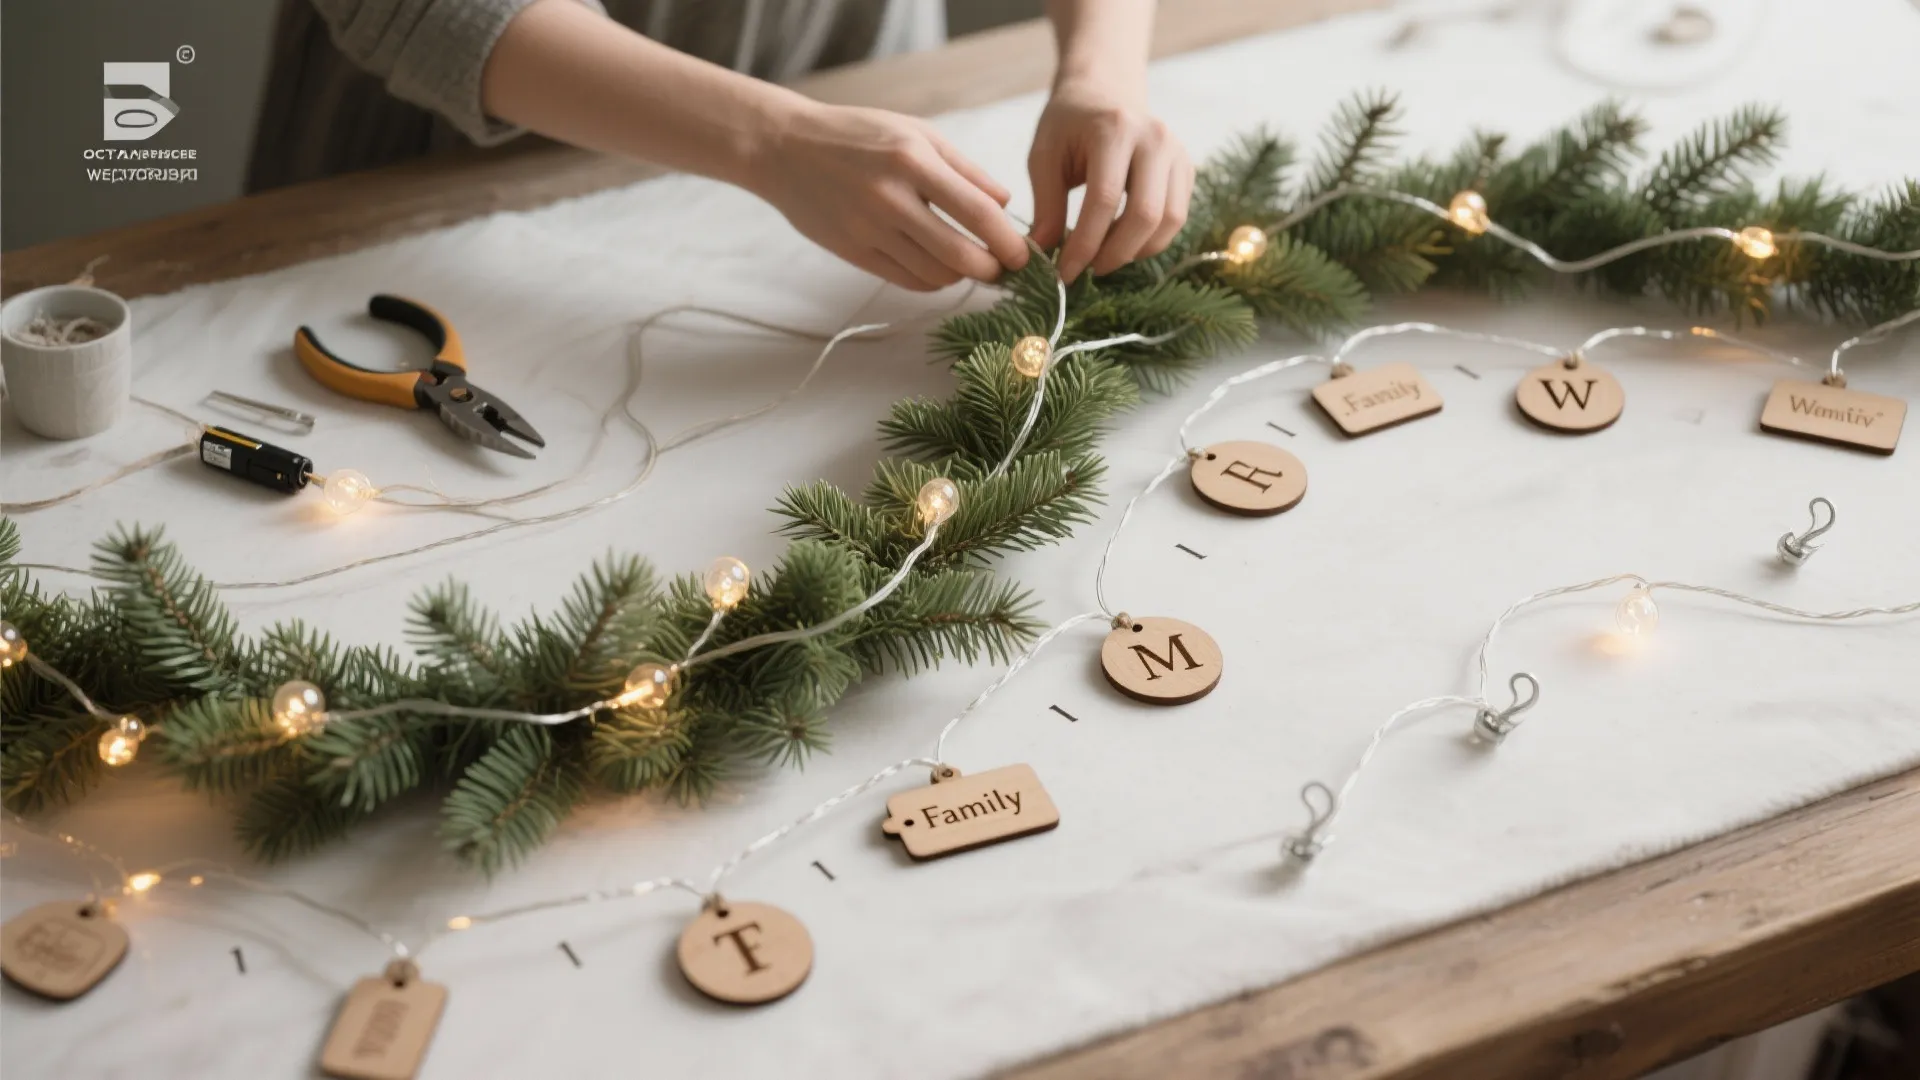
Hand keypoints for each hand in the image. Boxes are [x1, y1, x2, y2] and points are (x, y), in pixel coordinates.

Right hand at [745, 101, 1029, 290]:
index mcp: (913, 161)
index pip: (979, 214)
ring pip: (935, 275)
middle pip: (961, 257)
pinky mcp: (853, 252)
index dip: (1009, 242)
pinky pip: (907, 280)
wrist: (785, 149)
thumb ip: (964, 168)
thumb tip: (1005, 203)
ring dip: (961, 276)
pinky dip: (932, 281)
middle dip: (992, 270)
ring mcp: (869, 230)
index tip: (1024, 254)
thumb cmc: (858, 134)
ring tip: (970, 264)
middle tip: (1003, 268)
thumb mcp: (916, 133)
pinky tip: (939, 268)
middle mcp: (892, 199)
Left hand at [1028, 75, 1191, 279]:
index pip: (1104, 200)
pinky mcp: (1186, 169)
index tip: (1064, 273)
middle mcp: (1155, 139)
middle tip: (1087, 271)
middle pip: (1146, 215)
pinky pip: (1176, 217)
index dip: (1084, 245)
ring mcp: (1177, 153)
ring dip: (1136, 251)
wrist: (1105, 89)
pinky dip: (1151, 241)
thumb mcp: (1044, 155)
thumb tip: (1043, 254)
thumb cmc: (1069, 123)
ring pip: (1169, 221)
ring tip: (1104, 258)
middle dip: (1114, 254)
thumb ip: (1046, 204)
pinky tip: (1122, 243)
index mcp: (1115, 129)